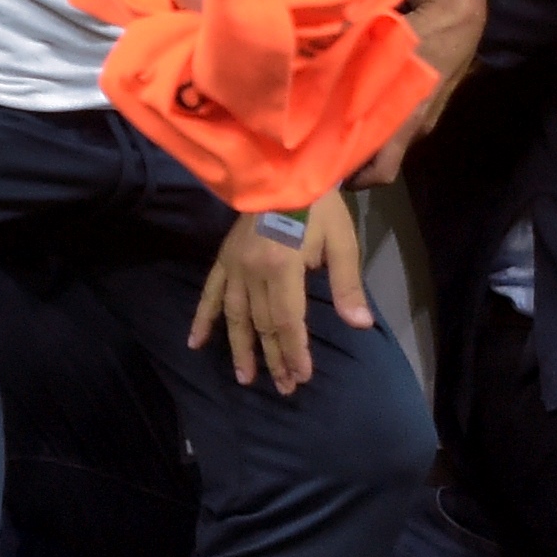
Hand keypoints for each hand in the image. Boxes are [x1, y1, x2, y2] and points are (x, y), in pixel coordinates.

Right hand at [190, 198, 366, 390]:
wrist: (287, 168)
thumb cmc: (320, 205)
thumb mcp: (342, 241)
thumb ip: (347, 284)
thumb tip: (361, 325)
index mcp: (282, 269)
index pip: (288, 322)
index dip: (295, 352)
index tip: (301, 377)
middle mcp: (253, 272)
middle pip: (264, 325)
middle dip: (274, 359)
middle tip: (284, 388)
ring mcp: (235, 265)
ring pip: (236, 317)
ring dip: (241, 349)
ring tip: (246, 378)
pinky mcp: (224, 257)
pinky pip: (210, 292)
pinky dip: (203, 318)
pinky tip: (195, 342)